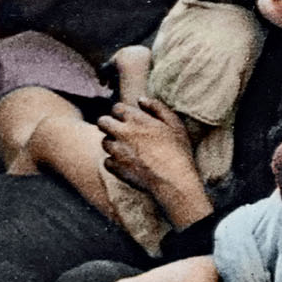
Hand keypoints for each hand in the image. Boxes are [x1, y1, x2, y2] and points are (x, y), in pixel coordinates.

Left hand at [100, 99, 209, 224]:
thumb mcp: (174, 124)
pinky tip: (127, 164)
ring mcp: (117, 151)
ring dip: (113, 144)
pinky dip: (114, 163)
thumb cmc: (178, 152)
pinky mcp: (116, 168)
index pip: (116, 108)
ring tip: (127, 150)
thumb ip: (157, 107)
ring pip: (104, 142)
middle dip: (109, 125)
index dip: (121, 113)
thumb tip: (140, 99)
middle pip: (102, 122)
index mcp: (136, 120)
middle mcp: (122, 133)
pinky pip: (107, 162)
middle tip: (121, 133)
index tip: (128, 120)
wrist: (174, 181)